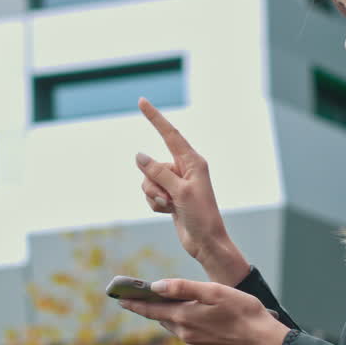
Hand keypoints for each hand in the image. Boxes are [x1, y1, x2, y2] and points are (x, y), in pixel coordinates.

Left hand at [116, 278, 290, 344]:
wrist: (263, 339)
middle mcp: (186, 334)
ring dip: (173, 316)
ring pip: (177, 327)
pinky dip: (190, 325)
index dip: (135, 303)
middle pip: (163, 318)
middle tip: (142, 298)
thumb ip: (183, 288)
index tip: (120, 299)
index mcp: (185, 317)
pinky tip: (202, 318)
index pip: (152, 310)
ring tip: (172, 305)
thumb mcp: (213, 291)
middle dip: (153, 308)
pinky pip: (191, 336)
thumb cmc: (242, 310)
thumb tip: (156, 286)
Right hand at [134, 97, 230, 264]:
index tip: (142, 101)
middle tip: (170, 198)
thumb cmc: (201, 216)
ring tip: (170, 206)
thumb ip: (159, 171)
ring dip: (154, 196)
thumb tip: (139, 156)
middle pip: (152, 164)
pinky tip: (168, 212)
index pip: (170, 134)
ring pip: (148, 180)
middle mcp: (184, 168)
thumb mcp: (180, 191)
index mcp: (193, 161)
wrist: (206, 243)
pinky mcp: (170, 195)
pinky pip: (150, 193)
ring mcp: (176, 182)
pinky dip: (155, 204)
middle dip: (154, 183)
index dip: (155, 117)